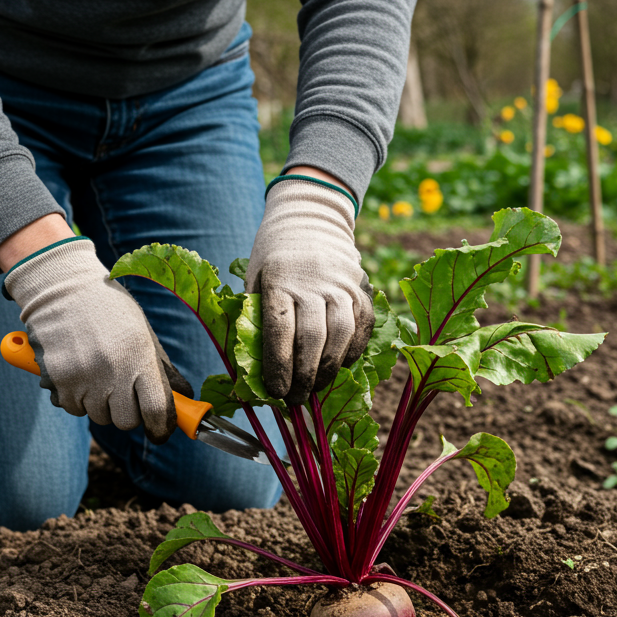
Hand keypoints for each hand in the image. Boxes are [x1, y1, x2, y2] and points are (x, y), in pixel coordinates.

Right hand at [3, 236, 191, 442]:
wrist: (61, 286)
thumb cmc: (109, 308)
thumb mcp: (142, 332)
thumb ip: (162, 368)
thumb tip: (184, 397)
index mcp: (140, 356)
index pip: (156, 410)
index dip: (161, 427)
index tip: (160, 432)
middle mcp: (113, 370)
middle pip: (126, 421)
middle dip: (128, 413)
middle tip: (124, 393)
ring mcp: (83, 377)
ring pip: (99, 416)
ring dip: (101, 405)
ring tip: (98, 374)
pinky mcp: (58, 380)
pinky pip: (73, 408)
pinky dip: (77, 399)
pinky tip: (77, 373)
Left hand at [246, 171, 374, 404]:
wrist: (311, 217)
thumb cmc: (274, 255)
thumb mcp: (254, 277)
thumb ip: (255, 316)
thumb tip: (253, 368)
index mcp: (279, 279)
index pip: (280, 330)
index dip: (278, 366)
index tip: (275, 392)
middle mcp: (313, 281)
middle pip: (312, 338)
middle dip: (304, 376)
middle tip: (295, 399)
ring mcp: (342, 284)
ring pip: (341, 335)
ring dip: (329, 369)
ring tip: (316, 388)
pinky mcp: (362, 287)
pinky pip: (363, 326)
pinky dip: (353, 350)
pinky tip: (341, 366)